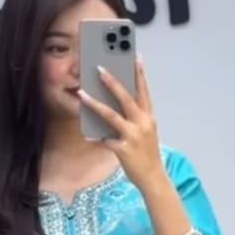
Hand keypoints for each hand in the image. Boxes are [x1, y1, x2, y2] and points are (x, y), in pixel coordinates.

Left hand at [78, 58, 165, 191]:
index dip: (139, 74)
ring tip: (82, 93)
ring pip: (111, 115)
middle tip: (100, 68)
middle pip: (126, 98)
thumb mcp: (145, 132)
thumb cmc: (146, 154)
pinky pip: (104, 139)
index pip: (144, 91)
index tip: (135, 57)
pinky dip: (94, 135)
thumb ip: (133, 118)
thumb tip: (113, 106)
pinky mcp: (123, 149)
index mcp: (149, 117)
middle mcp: (143, 123)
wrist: (153, 178)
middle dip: (112, 82)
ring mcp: (133, 136)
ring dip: (95, 103)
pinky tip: (86, 132)